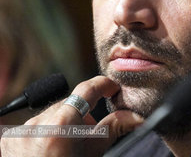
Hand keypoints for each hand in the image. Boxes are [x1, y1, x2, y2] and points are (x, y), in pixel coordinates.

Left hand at [0, 76, 143, 156]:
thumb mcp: (93, 155)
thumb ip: (113, 128)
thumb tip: (135, 115)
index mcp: (61, 126)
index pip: (86, 90)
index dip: (103, 85)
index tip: (112, 87)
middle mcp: (37, 123)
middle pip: (68, 103)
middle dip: (81, 113)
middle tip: (88, 134)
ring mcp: (19, 131)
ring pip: (50, 113)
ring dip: (62, 123)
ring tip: (67, 147)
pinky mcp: (8, 139)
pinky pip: (33, 125)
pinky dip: (44, 132)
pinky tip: (49, 150)